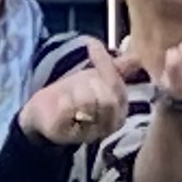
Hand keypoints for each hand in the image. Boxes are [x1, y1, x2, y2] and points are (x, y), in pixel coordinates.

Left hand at [16, 39, 133, 146]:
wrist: (44, 111)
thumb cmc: (74, 95)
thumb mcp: (96, 78)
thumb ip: (116, 69)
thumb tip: (137, 58)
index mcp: (120, 111)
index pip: (118, 86)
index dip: (105, 64)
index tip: (92, 46)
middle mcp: (109, 126)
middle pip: (107, 96)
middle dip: (89, 81)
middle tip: (76, 82)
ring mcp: (89, 134)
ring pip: (88, 101)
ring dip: (74, 90)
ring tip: (68, 95)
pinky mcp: (67, 135)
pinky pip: (68, 107)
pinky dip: (63, 99)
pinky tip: (60, 102)